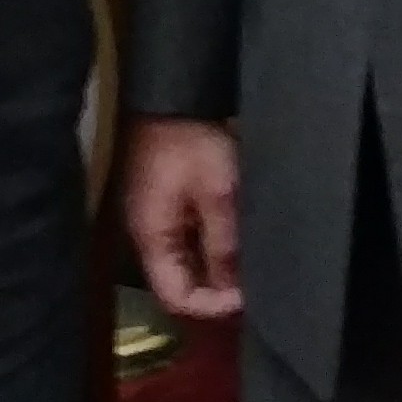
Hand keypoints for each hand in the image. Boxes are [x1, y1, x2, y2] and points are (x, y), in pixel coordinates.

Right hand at [124, 116, 242, 319]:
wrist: (174, 94)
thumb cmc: (193, 143)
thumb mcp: (220, 195)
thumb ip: (225, 246)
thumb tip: (236, 291)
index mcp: (152, 237)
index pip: (176, 297)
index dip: (212, 306)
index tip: (248, 297)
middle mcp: (146, 234)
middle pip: (179, 283)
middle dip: (217, 289)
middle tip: (255, 282)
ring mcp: (153, 218)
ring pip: (185, 262)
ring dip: (216, 267)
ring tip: (250, 260)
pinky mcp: (163, 203)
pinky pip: (186, 239)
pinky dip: (210, 245)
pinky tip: (234, 236)